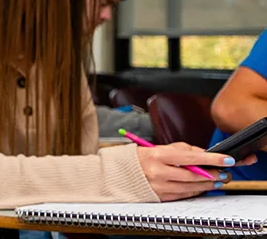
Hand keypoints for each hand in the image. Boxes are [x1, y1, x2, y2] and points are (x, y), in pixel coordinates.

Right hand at [135, 142, 257, 200]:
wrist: (119, 173)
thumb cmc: (140, 158)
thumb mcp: (159, 148)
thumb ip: (183, 150)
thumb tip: (204, 154)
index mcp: (157, 155)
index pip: (191, 157)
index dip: (212, 159)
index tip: (226, 159)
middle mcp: (157, 172)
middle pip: (193, 175)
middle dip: (212, 174)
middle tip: (224, 172)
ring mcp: (158, 186)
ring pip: (190, 187)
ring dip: (207, 184)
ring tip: (217, 180)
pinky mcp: (159, 197)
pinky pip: (183, 195)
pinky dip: (195, 191)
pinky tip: (202, 187)